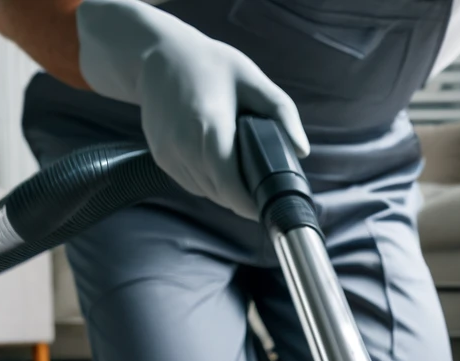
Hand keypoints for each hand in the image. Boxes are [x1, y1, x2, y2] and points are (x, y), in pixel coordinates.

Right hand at [76, 0, 308, 218]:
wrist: (157, 53)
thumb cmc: (210, 65)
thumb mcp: (253, 80)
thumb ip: (283, 113)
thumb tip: (302, 151)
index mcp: (209, 127)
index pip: (229, 186)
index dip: (249, 204)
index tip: (266, 207)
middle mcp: (184, 145)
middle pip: (220, 194)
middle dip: (242, 198)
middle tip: (261, 191)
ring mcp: (169, 152)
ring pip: (206, 192)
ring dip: (225, 192)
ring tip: (241, 175)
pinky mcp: (161, 156)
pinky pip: (191, 183)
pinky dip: (208, 182)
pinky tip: (219, 165)